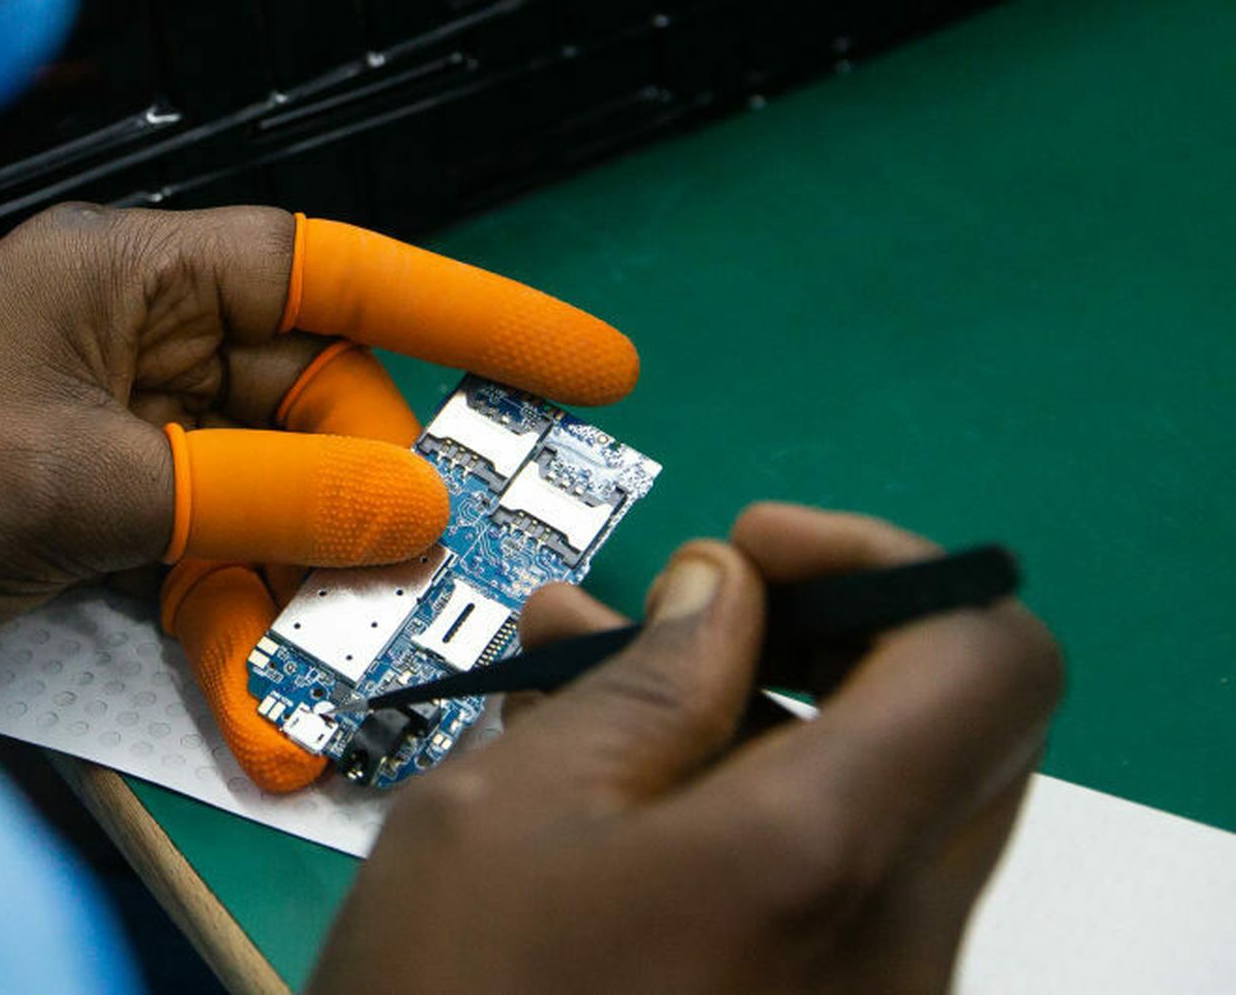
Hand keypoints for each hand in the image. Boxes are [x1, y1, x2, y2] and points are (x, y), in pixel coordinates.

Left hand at [0, 207, 636, 732]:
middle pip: (318, 407)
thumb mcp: (74, 484)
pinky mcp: (100, 528)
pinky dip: (239, 634)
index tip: (587, 364)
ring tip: (333, 677)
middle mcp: (138, 346)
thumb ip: (256, 494)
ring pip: (274, 503)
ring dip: (305, 592)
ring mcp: (121, 444)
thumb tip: (415, 505)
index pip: (336, 269)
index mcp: (129, 278)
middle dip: (372, 500)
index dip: (473, 309)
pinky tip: (260, 709)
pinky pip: (212, 568)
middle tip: (430, 580)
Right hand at [313, 503, 1063, 994]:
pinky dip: (747, 804)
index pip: (990, 656)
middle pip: (954, 727)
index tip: (755, 554)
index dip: (888, 563)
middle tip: (679, 614)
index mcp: (822, 858)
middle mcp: (897, 944)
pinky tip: (606, 782)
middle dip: (816, 635)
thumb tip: (727, 588)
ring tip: (586, 677)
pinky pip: (835, 883)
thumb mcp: (508, 808)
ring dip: (758, 716)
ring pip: (881, 805)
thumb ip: (645, 681)